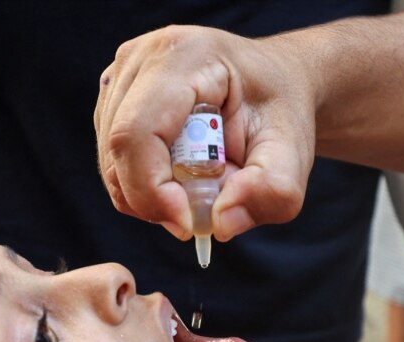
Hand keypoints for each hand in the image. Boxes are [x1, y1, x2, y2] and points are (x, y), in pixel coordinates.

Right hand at [94, 26, 316, 241]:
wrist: (271, 82)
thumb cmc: (279, 110)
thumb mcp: (292, 152)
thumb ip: (271, 191)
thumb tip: (221, 224)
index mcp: (184, 56)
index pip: (137, 132)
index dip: (152, 189)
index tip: (189, 224)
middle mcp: (141, 58)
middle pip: (117, 151)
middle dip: (154, 199)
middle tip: (201, 214)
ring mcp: (120, 76)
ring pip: (110, 163)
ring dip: (151, 194)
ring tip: (200, 184)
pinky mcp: (112, 99)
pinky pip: (112, 162)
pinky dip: (143, 184)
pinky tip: (180, 174)